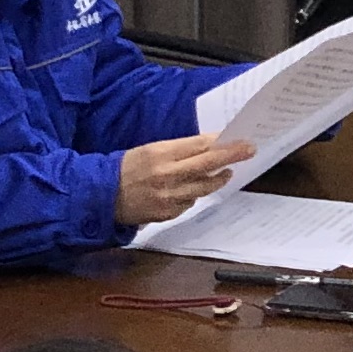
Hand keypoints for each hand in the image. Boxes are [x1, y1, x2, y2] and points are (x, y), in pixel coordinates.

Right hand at [116, 133, 256, 226]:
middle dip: (231, 156)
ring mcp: (169, 197)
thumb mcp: (150, 150)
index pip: (199, 146)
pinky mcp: (168, 213)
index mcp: (160, 154)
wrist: (103, 196)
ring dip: (217, 179)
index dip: (221, 142)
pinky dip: (194, 194)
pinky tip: (192, 189)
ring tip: (226, 172)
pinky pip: (190, 202)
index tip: (239, 138)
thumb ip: (178, 150)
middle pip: (207, 165)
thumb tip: (208, 146)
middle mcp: (167, 175)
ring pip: (204, 187)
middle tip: (249, 150)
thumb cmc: (127, 168)